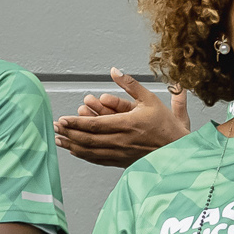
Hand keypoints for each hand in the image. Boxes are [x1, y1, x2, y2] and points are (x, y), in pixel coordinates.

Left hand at [54, 70, 190, 166]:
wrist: (178, 151)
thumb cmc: (166, 126)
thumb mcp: (151, 99)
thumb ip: (131, 85)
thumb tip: (115, 70)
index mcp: (127, 125)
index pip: (95, 125)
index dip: (76, 123)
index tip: (63, 119)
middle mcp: (121, 141)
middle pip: (88, 139)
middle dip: (69, 133)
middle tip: (54, 128)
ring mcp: (120, 154)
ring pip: (91, 152)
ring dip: (72, 145)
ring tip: (58, 140)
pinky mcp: (122, 162)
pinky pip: (98, 160)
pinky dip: (84, 155)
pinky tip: (75, 151)